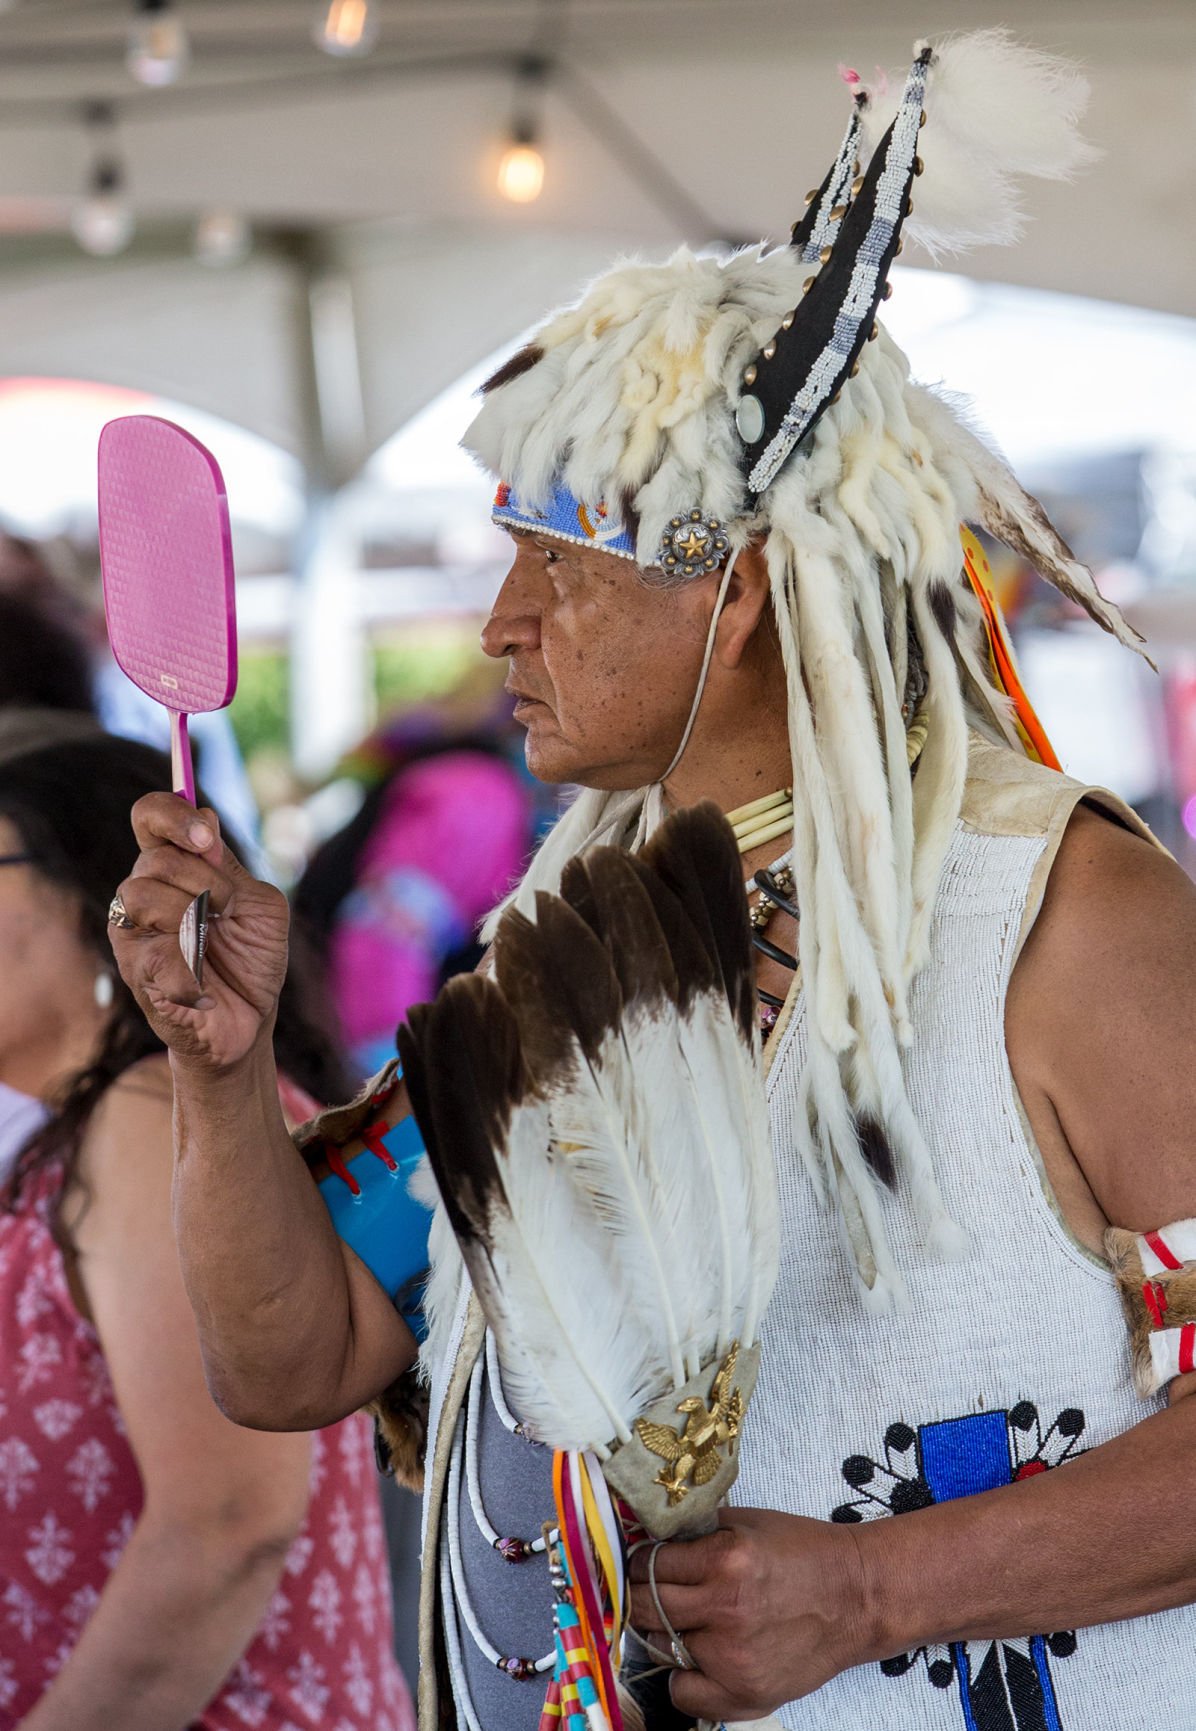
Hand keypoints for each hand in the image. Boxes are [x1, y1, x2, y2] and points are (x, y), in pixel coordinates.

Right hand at [110, 794, 289, 1072]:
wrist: (251, 1019)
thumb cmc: (252, 959)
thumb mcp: (258, 905)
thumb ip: (230, 865)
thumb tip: (204, 819)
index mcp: (174, 868)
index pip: (150, 816)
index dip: (172, 815)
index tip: (206, 836)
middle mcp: (143, 892)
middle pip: (157, 859)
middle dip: (207, 882)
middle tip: (228, 911)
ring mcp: (132, 931)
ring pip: (143, 894)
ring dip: (195, 918)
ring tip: (211, 945)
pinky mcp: (134, 969)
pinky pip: (157, 950)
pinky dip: (194, 966)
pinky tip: (205, 982)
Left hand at [628, 1506, 871, 1722]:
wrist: (856, 1596)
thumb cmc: (803, 1553)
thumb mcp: (748, 1523)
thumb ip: (697, 1531)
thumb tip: (649, 1537)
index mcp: (724, 1560)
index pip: (649, 1563)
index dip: (641, 1560)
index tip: (642, 1561)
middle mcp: (725, 1609)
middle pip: (646, 1607)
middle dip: (641, 1595)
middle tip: (648, 1590)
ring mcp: (733, 1657)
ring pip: (661, 1646)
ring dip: (665, 1631)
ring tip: (688, 1618)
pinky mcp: (746, 1692)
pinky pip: (684, 1694)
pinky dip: (683, 1677)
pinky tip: (698, 1657)